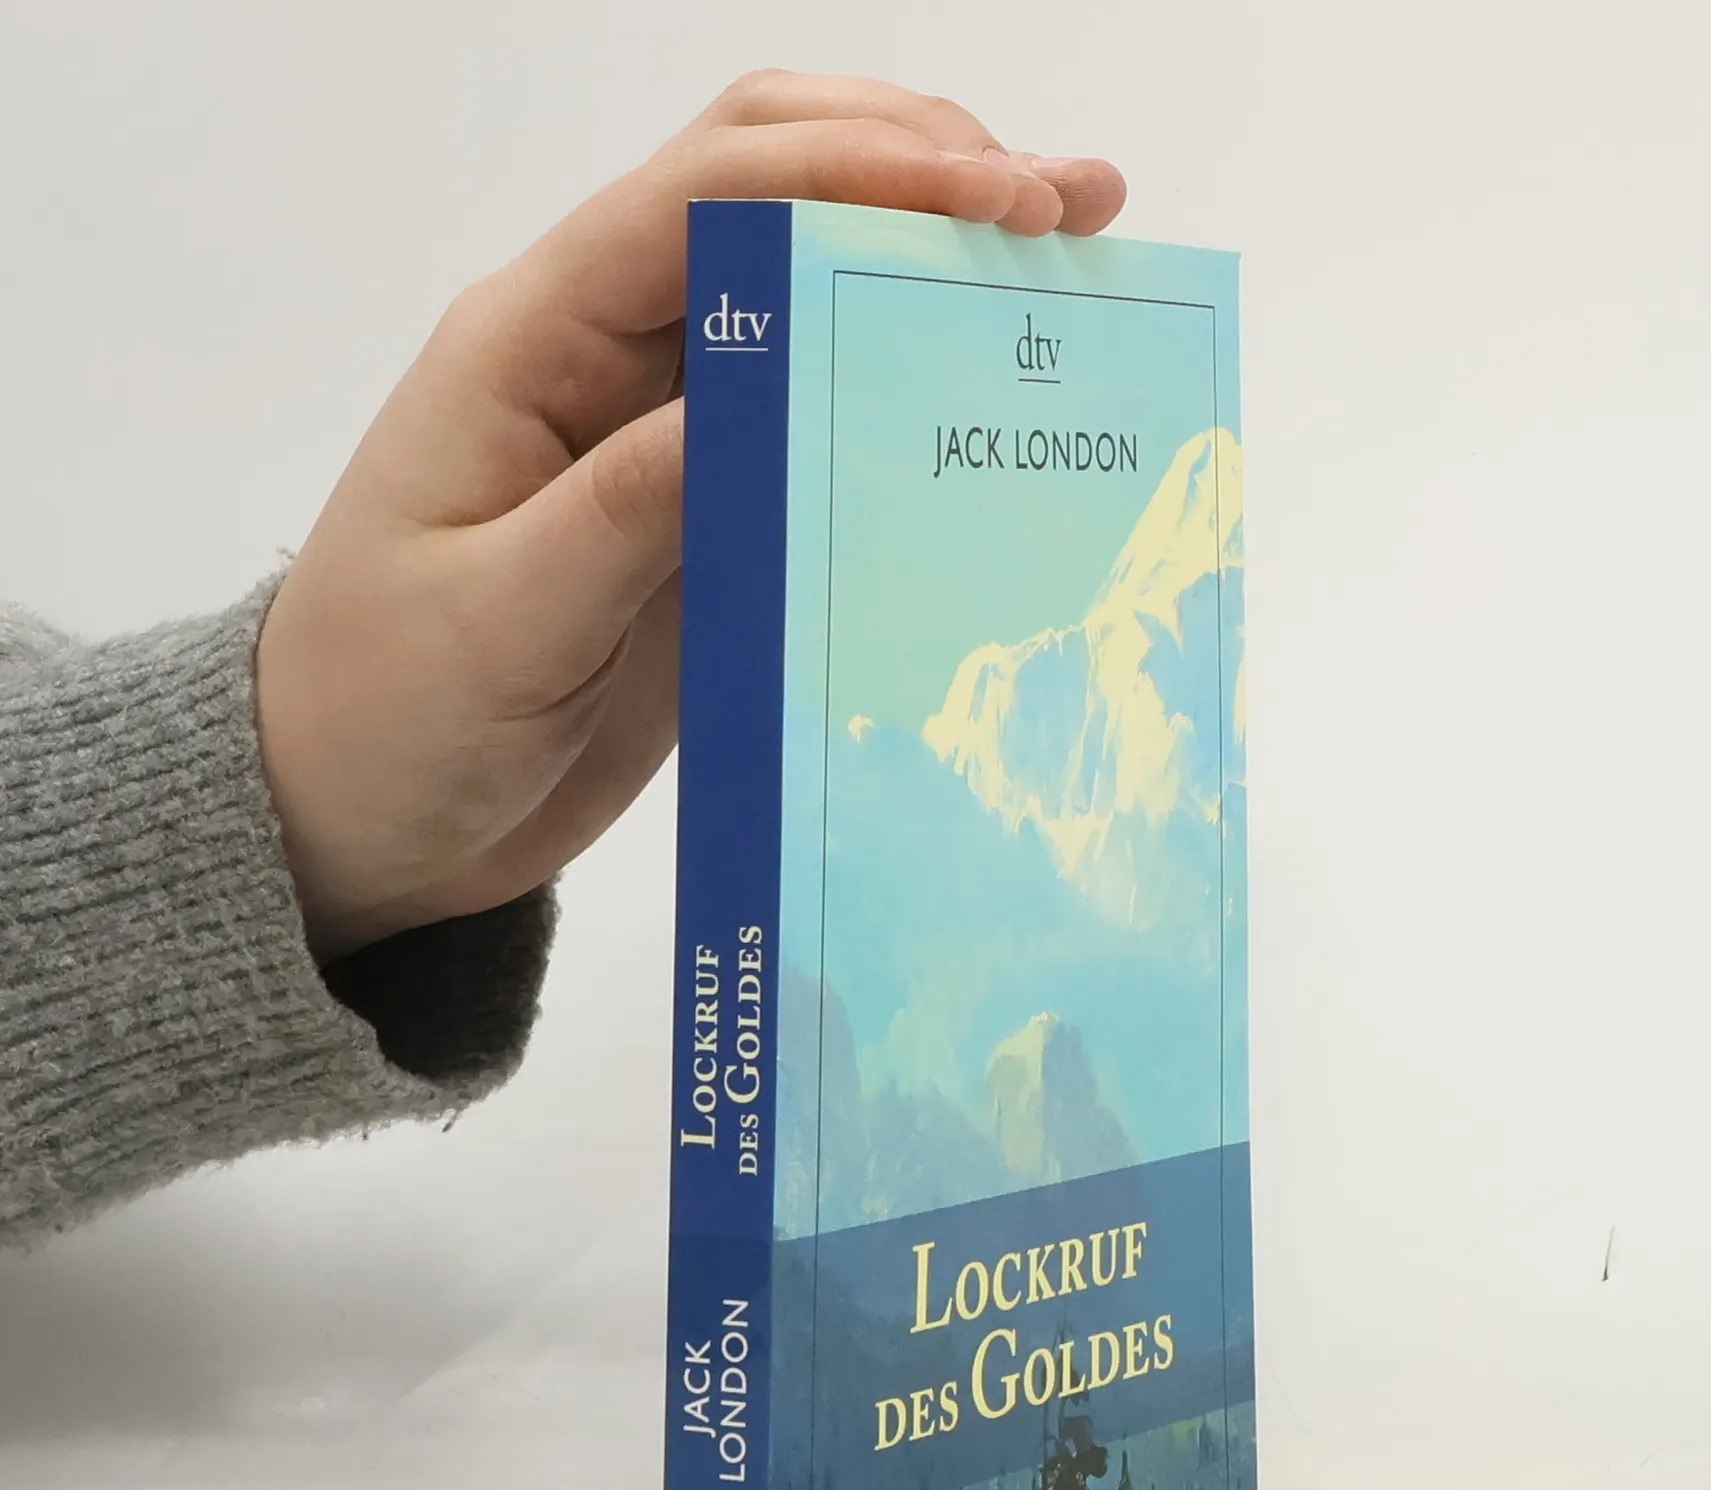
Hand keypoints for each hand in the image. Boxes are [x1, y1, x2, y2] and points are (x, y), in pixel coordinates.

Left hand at [255, 71, 1126, 960]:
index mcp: (533, 342)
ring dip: (926, 258)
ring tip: (1068, 264)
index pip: (708, 197)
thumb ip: (624, 511)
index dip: (861, 172)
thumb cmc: (385, 716)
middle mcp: (606, 355)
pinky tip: (990, 400)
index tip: (1004, 204)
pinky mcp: (704, 512)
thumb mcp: (497, 622)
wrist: (356, 817)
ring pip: (805, 291)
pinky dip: (904, 386)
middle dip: (917, 167)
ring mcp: (662, 430)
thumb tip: (765, 399)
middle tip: (1069, 207)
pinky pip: (816, 418)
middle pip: (765, 189)